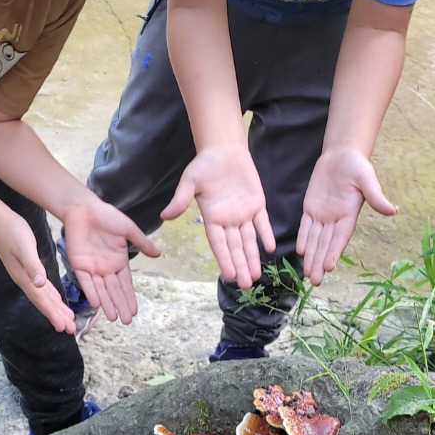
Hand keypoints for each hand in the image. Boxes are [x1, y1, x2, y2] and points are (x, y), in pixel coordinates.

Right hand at [0, 211, 76, 334]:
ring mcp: (25, 273)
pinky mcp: (27, 266)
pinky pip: (42, 286)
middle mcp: (25, 279)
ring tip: (66, 319)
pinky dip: (50, 294)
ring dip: (55, 307)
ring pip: (43, 295)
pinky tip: (55, 298)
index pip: (41, 300)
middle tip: (71, 329)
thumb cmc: (11, 231)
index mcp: (25, 277)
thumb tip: (39, 284)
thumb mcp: (24, 247)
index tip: (63, 327)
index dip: (52, 314)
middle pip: (43, 302)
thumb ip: (32, 265)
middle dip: (57, 315)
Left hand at [63, 199, 160, 323]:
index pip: (125, 283)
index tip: (135, 311)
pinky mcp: (79, 265)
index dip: (129, 297)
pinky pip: (86, 282)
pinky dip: (91, 292)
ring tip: (113, 318)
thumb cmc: (107, 216)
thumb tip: (158, 254)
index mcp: (119, 260)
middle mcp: (106, 268)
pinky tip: (97, 304)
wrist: (84, 209)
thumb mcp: (128, 229)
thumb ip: (141, 242)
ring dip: (107, 304)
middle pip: (115, 291)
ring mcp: (93, 268)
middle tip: (127, 321)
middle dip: (121, 305)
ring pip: (101, 290)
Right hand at [161, 146, 275, 287]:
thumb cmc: (204, 165)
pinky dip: (266, 235)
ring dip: (252, 257)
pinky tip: (270, 248)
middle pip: (235, 247)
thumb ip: (180, 199)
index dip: (225, 260)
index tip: (229, 276)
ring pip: (249, 240)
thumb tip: (164, 215)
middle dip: (240, 265)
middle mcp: (228, 220)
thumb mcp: (190, 181)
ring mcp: (243, 213)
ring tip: (256, 276)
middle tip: (246, 285)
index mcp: (212, 217)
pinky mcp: (257, 204)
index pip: (219, 244)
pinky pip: (263, 222)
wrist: (223, 150)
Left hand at [297, 150, 396, 284]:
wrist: (342, 155)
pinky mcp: (311, 207)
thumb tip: (392, 211)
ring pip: (315, 239)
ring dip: (311, 256)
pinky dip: (303, 238)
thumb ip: (376, 195)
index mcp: (349, 214)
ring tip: (307, 274)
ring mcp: (323, 214)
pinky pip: (306, 225)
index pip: (340, 237)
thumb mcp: (367, 178)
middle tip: (315, 281)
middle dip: (320, 261)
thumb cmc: (357, 166)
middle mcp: (336, 218)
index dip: (334, 252)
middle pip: (326, 243)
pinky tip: (301, 252)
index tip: (329, 267)